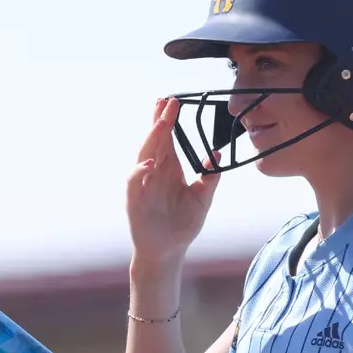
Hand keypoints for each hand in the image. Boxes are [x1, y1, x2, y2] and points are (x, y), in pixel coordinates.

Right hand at [127, 97, 220, 265]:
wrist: (169, 250)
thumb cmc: (183, 224)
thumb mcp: (202, 198)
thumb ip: (210, 177)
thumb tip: (218, 155)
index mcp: (169, 169)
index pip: (168, 139)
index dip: (169, 120)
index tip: (173, 102)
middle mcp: (154, 172)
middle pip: (155, 141)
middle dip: (159, 121)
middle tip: (165, 102)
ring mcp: (143, 184)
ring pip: (144, 155)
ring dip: (151, 139)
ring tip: (160, 124)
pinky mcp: (135, 200)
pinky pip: (134, 182)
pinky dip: (140, 171)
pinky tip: (150, 163)